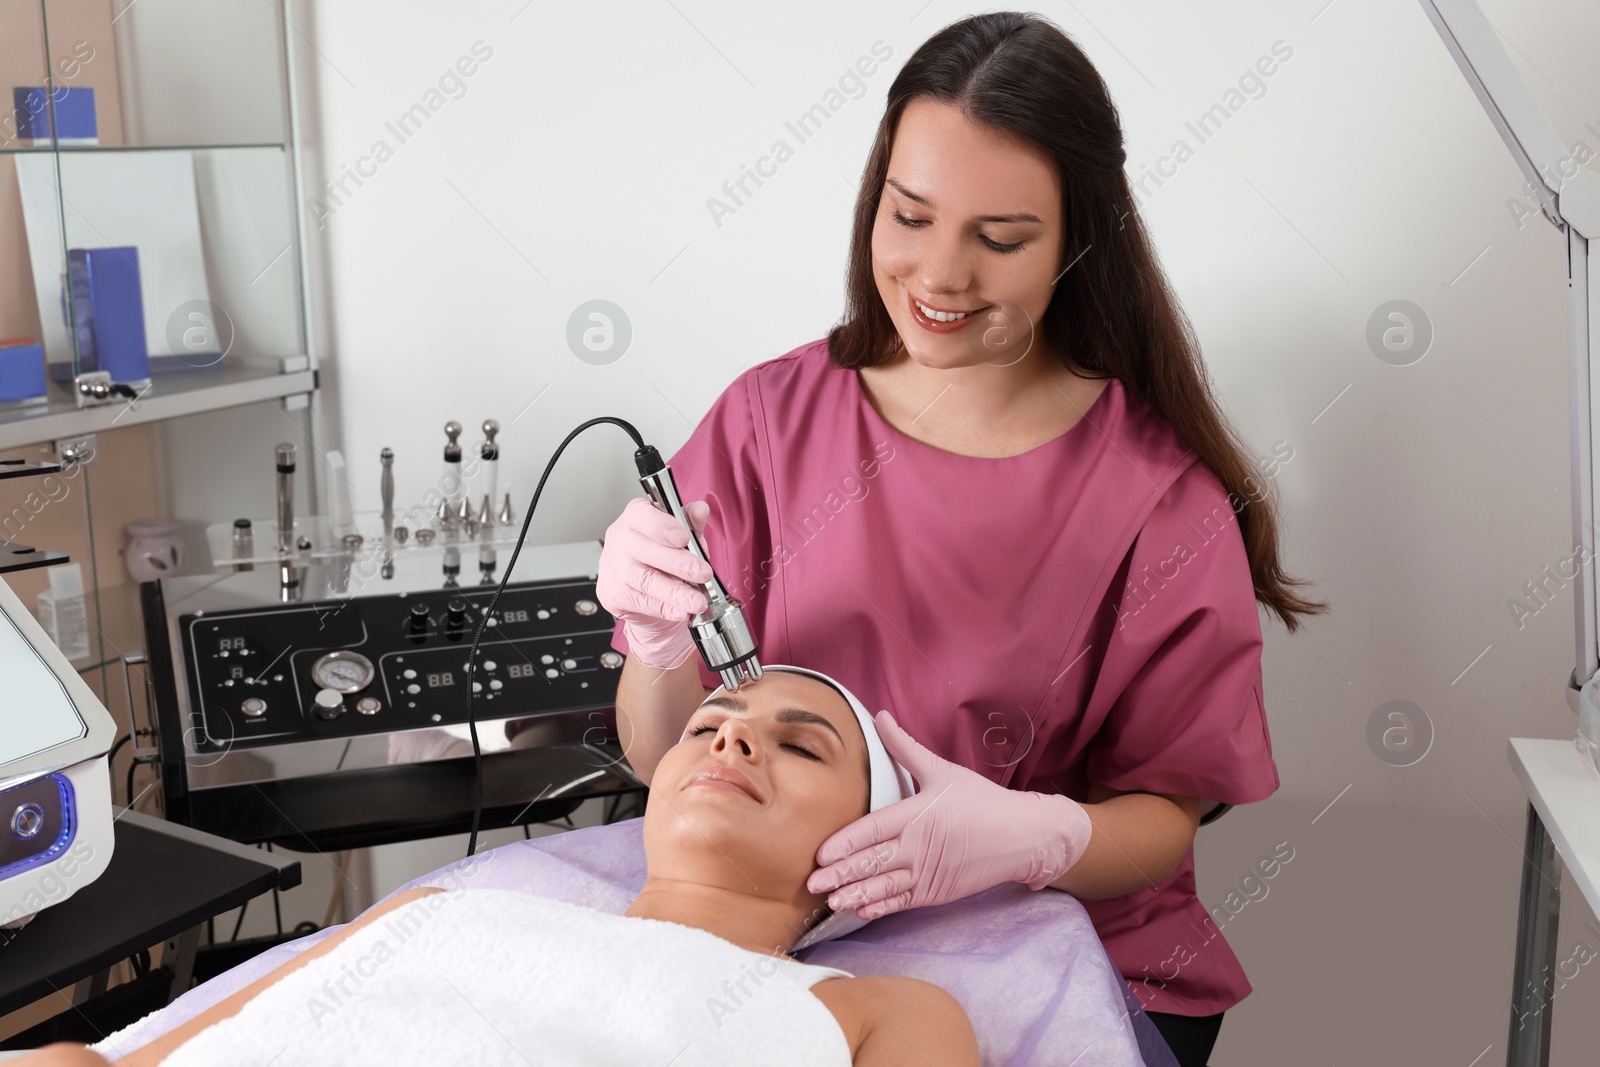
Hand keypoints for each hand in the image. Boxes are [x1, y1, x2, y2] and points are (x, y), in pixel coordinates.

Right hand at [597, 496, 712, 669]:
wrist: (646, 592)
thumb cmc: (663, 557)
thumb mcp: (682, 536)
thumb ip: (691, 523)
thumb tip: (700, 510)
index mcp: (635, 518)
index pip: (642, 515)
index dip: (662, 526)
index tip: (683, 537)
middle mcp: (620, 540)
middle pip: (645, 550)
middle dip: (679, 563)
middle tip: (703, 572)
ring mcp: (613, 568)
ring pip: (645, 580)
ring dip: (676, 592)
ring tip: (698, 600)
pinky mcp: (612, 594)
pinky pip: (642, 602)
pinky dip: (666, 608)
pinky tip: (682, 610)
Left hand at [805, 711, 1093, 918]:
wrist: (1023, 836)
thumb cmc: (982, 800)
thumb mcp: (942, 770)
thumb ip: (904, 747)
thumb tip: (880, 716)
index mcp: (917, 814)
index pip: (872, 831)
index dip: (845, 844)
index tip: (820, 854)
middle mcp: (920, 846)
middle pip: (873, 863)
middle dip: (840, 876)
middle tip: (812, 884)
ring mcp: (929, 872)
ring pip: (885, 887)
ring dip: (856, 896)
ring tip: (831, 902)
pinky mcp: (938, 892)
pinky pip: (904, 902)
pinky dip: (882, 906)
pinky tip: (862, 910)